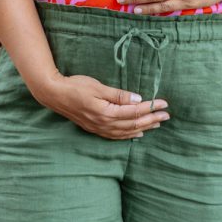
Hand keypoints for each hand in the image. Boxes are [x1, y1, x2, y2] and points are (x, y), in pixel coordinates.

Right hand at [29, 71, 170, 139]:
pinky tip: (138, 134)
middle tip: (167, 115)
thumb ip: (118, 95)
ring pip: (126, 132)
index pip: (134, 111)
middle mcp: (104, 124)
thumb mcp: (97, 86)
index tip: (163, 103)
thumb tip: (137, 99)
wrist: (54, 94)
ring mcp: (99, 128)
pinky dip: (129, 135)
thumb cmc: (75, 86)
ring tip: (157, 123)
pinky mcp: (95, 128)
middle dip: (151, 119)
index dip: (150, 107)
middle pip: (133, 124)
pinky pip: (116, 136)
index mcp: (106, 112)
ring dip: (144, 127)